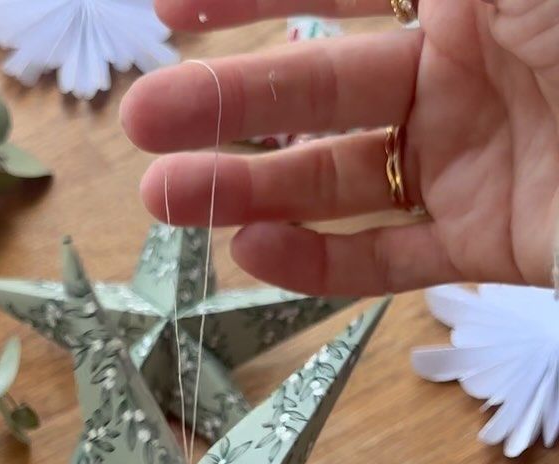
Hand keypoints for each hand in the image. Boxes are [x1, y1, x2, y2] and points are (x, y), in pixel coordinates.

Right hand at [121, 0, 558, 293]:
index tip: (164, 8)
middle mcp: (472, 63)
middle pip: (323, 85)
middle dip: (226, 101)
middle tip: (141, 122)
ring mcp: (480, 157)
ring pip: (343, 177)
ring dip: (247, 189)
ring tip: (163, 201)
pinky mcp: (498, 241)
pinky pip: (397, 256)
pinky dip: (323, 263)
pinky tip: (253, 257)